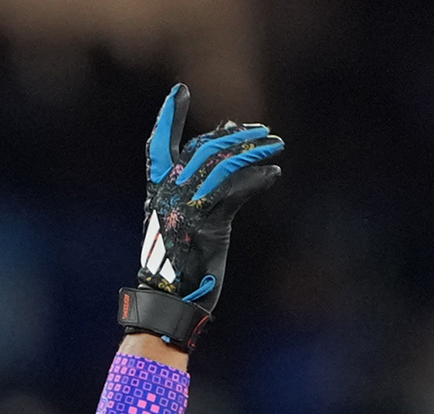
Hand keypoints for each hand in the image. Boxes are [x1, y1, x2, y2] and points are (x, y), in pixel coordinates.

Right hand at [123, 86, 285, 347]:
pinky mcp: (208, 224)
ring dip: (254, 150)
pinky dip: (258, 178)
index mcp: (157, 193)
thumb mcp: (180, 221)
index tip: (180, 91)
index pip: (158, 146)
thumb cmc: (177, 264)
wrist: (170, 301)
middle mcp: (169, 196)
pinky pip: (237, 191)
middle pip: (204, 149)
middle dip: (235, 135)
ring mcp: (187, 208)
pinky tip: (275, 172)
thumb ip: (195, 188)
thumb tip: (224, 144)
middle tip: (261, 130)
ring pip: (223, 165)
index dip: (169, 118)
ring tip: (277, 143)